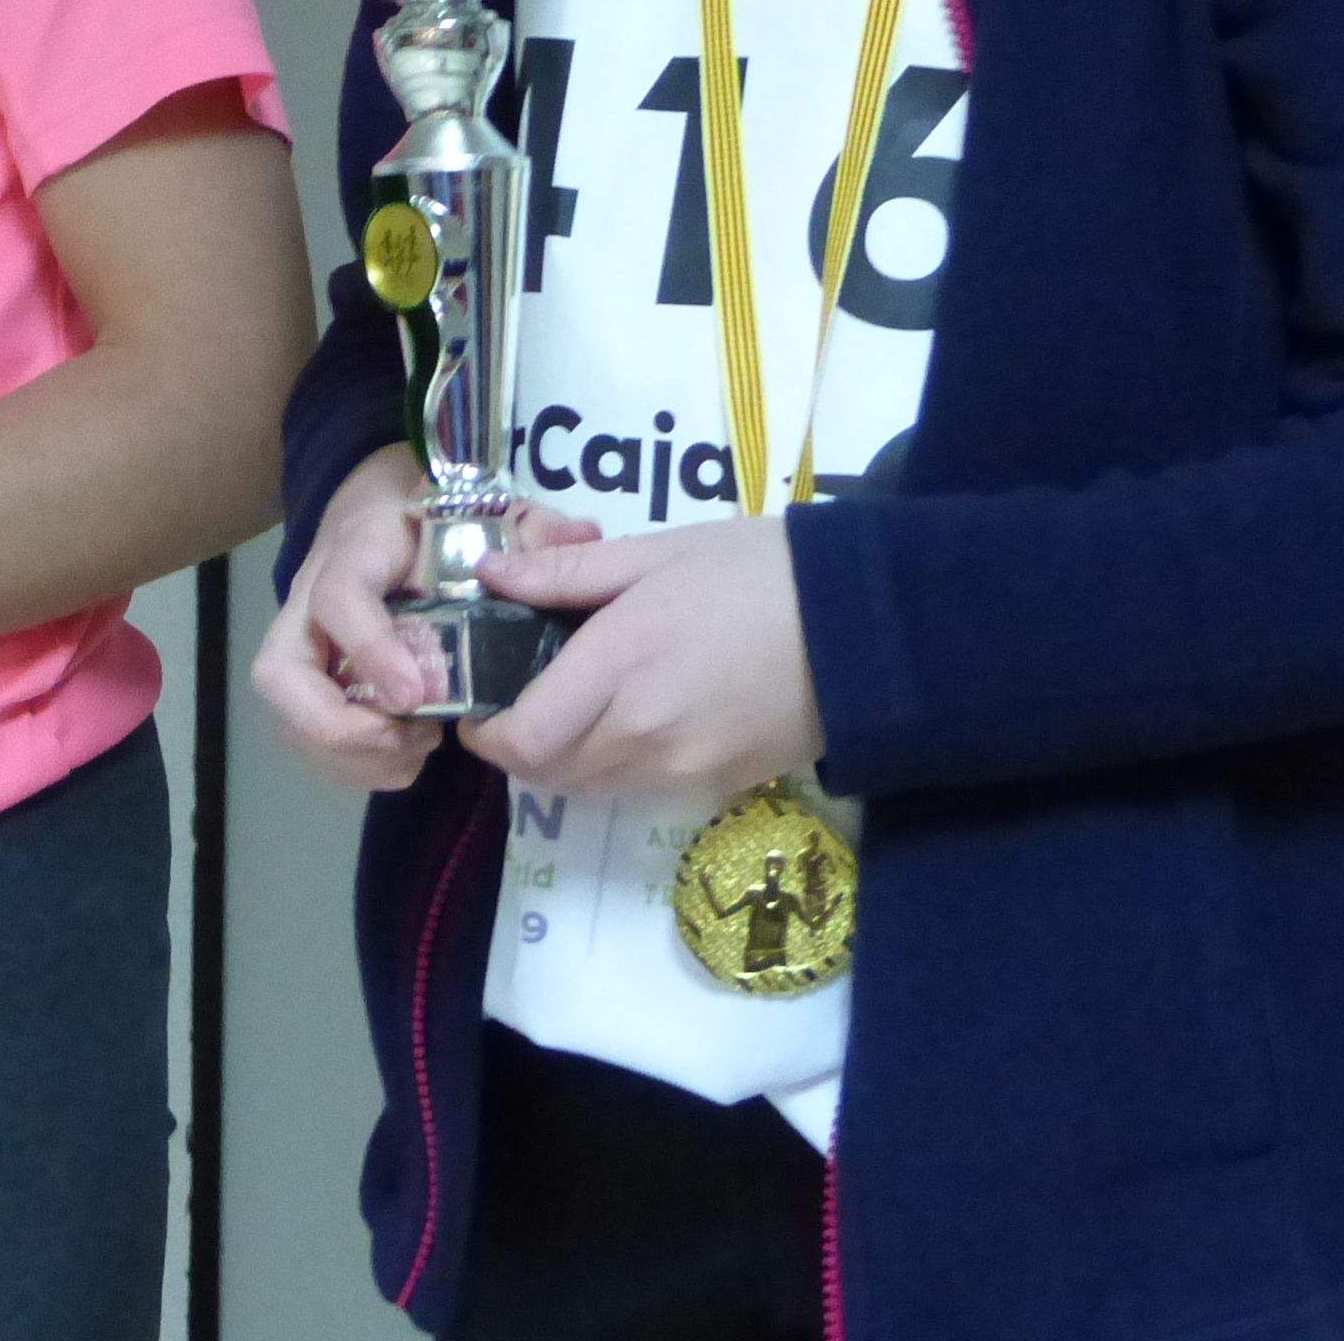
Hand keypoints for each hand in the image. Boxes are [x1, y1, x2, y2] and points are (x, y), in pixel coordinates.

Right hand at [250, 453, 595, 788]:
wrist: (385, 507)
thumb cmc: (437, 514)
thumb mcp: (486, 507)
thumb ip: (531, 526)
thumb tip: (581, 536)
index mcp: (358, 549)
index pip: (340, 596)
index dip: (370, 650)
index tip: (417, 695)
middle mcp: (313, 599)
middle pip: (281, 673)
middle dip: (336, 727)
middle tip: (408, 737)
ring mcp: (307, 643)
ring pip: (290, 715)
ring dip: (352, 754)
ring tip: (419, 747)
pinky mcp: (314, 679)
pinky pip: (311, 737)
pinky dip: (358, 762)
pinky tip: (412, 751)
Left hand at [456, 515, 823, 801]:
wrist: (865, 628)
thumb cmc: (757, 572)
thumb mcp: (656, 551)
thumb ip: (566, 573)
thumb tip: (489, 576)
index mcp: (620, 665)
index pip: (523, 739)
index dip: (485, 730)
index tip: (478, 699)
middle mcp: (643, 733)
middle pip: (547, 771)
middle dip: (518, 743)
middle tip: (518, 695)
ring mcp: (682, 770)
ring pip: (589, 787)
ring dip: (562, 759)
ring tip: (571, 703)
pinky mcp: (716, 789)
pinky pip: (636, 792)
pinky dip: (613, 767)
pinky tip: (629, 718)